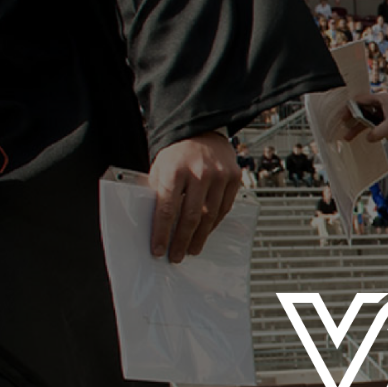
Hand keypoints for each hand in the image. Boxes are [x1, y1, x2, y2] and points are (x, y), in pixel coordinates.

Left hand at [149, 132, 241, 262]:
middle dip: (182, 240)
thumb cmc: (178, 153)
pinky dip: (214, 224)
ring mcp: (219, 175)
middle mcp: (199, 172)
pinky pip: (225, 208)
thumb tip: (154, 224)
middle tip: (176, 255)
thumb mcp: (160, 168)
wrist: (202, 131)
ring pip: (210, 216)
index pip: (167, 209)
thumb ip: (157, 193)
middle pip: (190, 216)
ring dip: (200, 237)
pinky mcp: (234, 177)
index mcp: (174, 169)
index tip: (158, 249)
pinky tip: (205, 232)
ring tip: (192, 249)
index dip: (162, 233)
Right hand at [342, 92, 387, 143]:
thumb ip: (378, 132)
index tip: (343, 117)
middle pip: (362, 110)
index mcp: (381, 99)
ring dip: (359, 128)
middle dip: (352, 120)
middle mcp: (381, 104)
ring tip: (349, 137)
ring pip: (368, 119)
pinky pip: (375, 125)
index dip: (350, 108)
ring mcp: (384, 112)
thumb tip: (368, 138)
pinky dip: (369, 130)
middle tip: (343, 128)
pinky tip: (365, 138)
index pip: (360, 100)